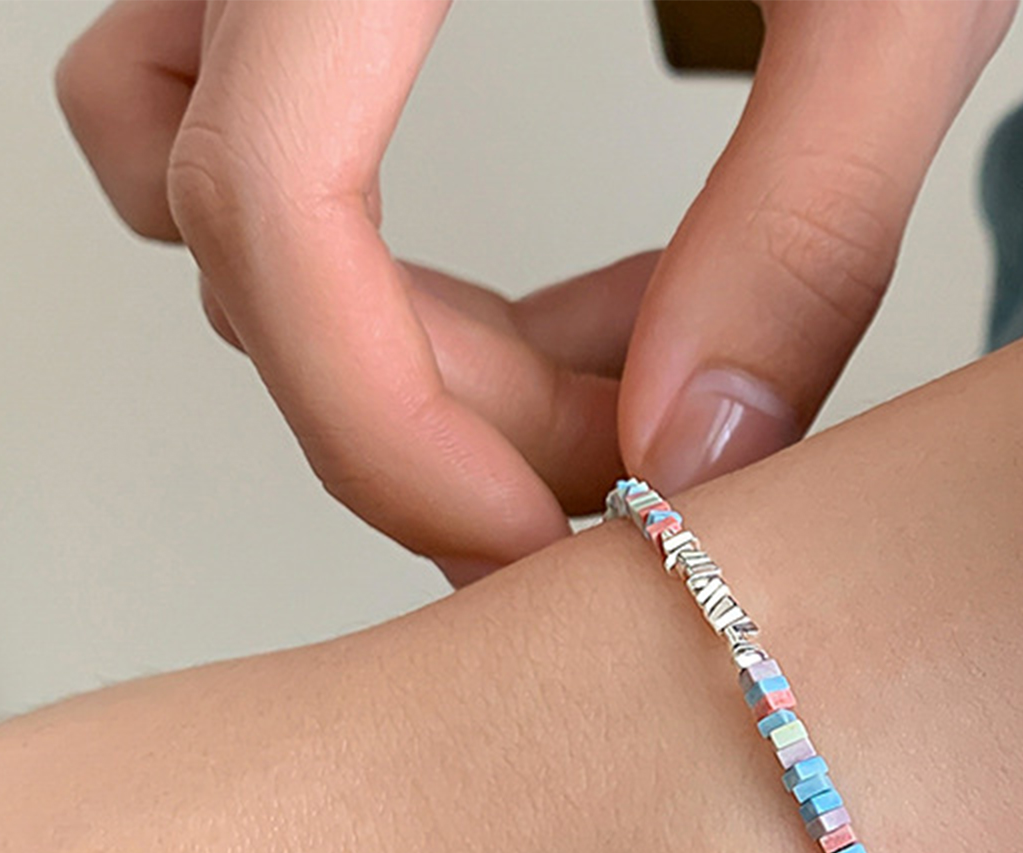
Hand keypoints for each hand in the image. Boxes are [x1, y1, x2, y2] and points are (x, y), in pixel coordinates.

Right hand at [54, 0, 1016, 584]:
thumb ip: (807, 225)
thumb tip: (688, 464)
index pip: (266, 198)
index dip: (382, 426)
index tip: (542, 538)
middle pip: (249, 236)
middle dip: (442, 405)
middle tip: (639, 452)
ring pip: (215, 188)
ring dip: (407, 344)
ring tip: (624, 362)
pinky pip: (281, 145)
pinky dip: (412, 273)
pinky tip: (605, 301)